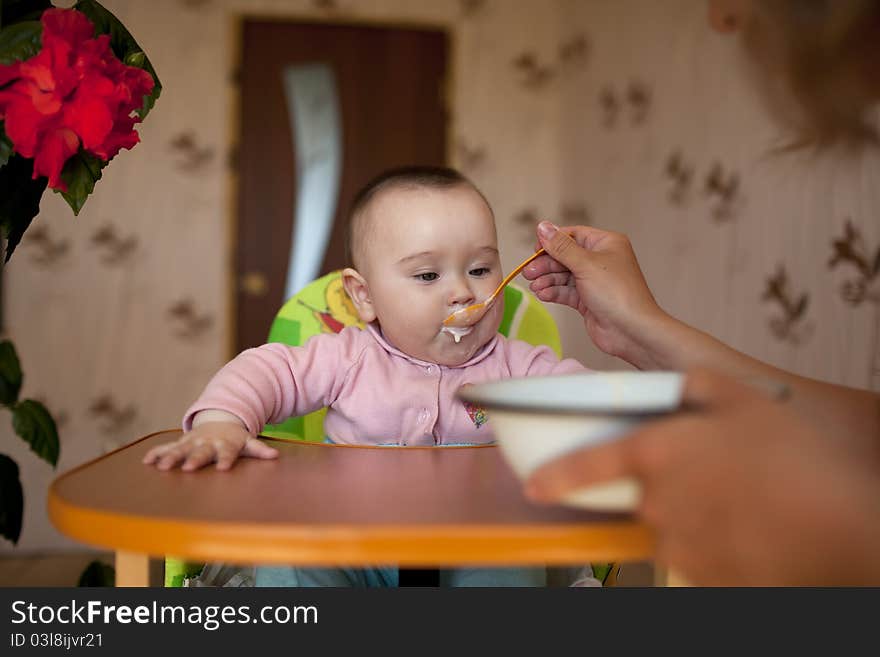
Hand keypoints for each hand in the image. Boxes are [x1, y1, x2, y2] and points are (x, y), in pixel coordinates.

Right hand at [142, 419, 278, 470]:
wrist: (219, 420)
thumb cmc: (235, 438)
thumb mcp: (248, 442)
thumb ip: (259, 450)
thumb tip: (275, 456)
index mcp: (225, 444)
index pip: (227, 453)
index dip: (226, 459)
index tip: (223, 468)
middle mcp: (207, 443)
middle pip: (201, 453)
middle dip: (194, 460)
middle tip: (188, 469)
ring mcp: (193, 442)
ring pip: (181, 450)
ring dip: (171, 457)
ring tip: (162, 467)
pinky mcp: (181, 442)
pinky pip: (167, 447)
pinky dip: (157, 453)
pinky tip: (147, 461)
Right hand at [523, 221, 665, 366]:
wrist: (631, 330)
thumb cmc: (617, 293)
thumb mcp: (586, 264)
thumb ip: (561, 246)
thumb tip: (543, 226)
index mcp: (606, 244)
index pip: (573, 235)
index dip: (553, 241)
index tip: (535, 249)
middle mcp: (600, 260)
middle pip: (565, 256)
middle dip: (546, 264)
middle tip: (529, 272)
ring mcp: (594, 281)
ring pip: (563, 275)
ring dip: (548, 280)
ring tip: (535, 286)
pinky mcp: (588, 300)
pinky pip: (566, 292)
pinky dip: (554, 292)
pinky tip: (543, 294)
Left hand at [525, 368, 879, 584]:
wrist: (843, 524)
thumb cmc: (793, 458)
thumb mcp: (741, 399)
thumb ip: (695, 385)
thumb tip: (676, 380)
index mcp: (656, 455)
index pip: (585, 468)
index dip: (555, 477)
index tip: (534, 486)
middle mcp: (657, 503)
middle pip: (638, 498)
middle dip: (662, 489)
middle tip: (710, 481)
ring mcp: (680, 544)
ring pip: (670, 527)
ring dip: (694, 515)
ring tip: (744, 501)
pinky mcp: (706, 575)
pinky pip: (698, 555)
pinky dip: (716, 542)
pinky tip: (752, 527)